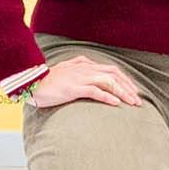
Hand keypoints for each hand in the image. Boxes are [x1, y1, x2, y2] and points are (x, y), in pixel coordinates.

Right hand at [23, 51, 147, 111]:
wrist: (30, 82)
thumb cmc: (46, 80)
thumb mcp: (64, 71)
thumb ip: (76, 68)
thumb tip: (86, 68)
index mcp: (83, 65)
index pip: (110, 70)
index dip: (124, 80)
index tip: (132, 91)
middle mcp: (84, 69)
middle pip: (114, 74)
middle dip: (128, 86)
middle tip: (138, 100)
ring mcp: (80, 78)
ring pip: (108, 82)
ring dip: (123, 93)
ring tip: (132, 103)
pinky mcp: (74, 88)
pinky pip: (95, 91)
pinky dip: (108, 97)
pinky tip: (116, 104)